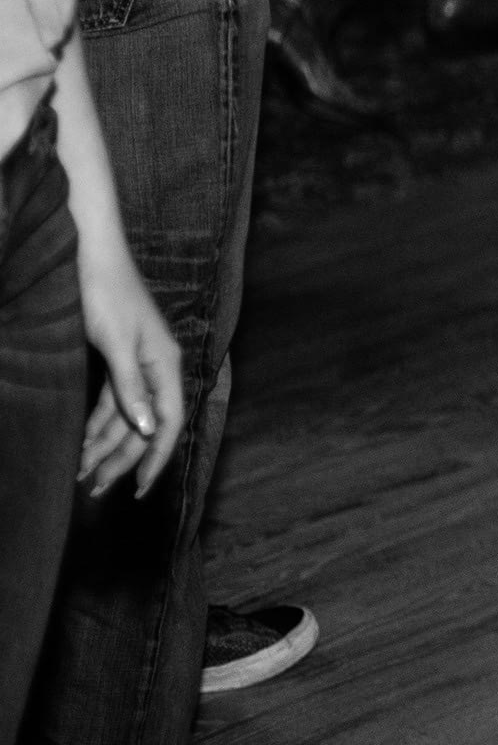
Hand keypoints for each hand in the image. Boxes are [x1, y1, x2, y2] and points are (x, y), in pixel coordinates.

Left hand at [76, 253, 181, 498]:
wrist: (89, 253)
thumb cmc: (104, 293)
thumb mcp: (116, 343)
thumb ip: (132, 387)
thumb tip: (148, 431)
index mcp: (165, 364)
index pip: (167, 422)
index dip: (156, 458)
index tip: (137, 488)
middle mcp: (156, 367)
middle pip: (144, 425)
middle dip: (121, 460)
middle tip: (95, 491)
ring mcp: (137, 363)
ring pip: (125, 417)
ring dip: (104, 447)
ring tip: (83, 475)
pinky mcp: (118, 358)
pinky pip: (111, 402)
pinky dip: (96, 424)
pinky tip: (82, 443)